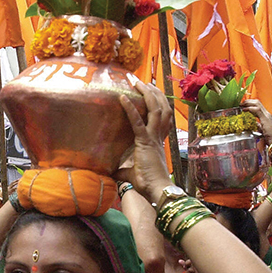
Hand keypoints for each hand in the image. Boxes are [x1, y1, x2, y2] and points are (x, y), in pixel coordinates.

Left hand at [116, 78, 173, 202]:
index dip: (157, 103)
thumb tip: (109, 171)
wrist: (157, 191)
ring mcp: (153, 138)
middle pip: (162, 107)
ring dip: (147, 94)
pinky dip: (130, 109)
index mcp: (157, 141)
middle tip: (142, 81)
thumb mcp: (130, 174)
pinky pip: (138, 122)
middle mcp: (158, 136)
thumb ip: (122, 170)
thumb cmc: (147, 184)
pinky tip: (122, 98)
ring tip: (138, 83)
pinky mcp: (145, 142)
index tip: (150, 92)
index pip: (161, 117)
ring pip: (156, 109)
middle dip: (153, 92)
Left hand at [241, 99, 271, 142]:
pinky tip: (245, 110)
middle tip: (240, 103)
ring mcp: (266, 115)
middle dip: (248, 101)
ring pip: (257, 104)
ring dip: (248, 103)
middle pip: (257, 102)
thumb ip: (257, 125)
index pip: (257, 105)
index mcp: (265, 115)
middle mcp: (266, 113)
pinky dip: (250, 108)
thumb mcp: (261, 129)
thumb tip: (253, 123)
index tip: (242, 105)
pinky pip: (257, 110)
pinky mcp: (265, 118)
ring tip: (241, 105)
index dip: (250, 103)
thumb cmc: (269, 136)